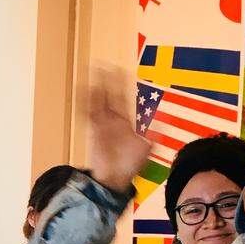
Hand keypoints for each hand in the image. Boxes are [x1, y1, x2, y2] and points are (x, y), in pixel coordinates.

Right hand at [80, 70, 148, 195]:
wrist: (114, 179)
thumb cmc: (130, 166)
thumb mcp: (146, 148)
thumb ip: (154, 133)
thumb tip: (163, 120)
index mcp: (125, 121)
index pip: (123, 98)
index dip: (121, 84)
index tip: (119, 70)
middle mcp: (113, 120)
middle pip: (109, 95)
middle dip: (105, 80)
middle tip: (100, 64)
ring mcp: (102, 125)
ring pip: (97, 102)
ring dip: (94, 89)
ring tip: (90, 74)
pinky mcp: (94, 132)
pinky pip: (88, 115)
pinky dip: (84, 104)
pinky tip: (81, 92)